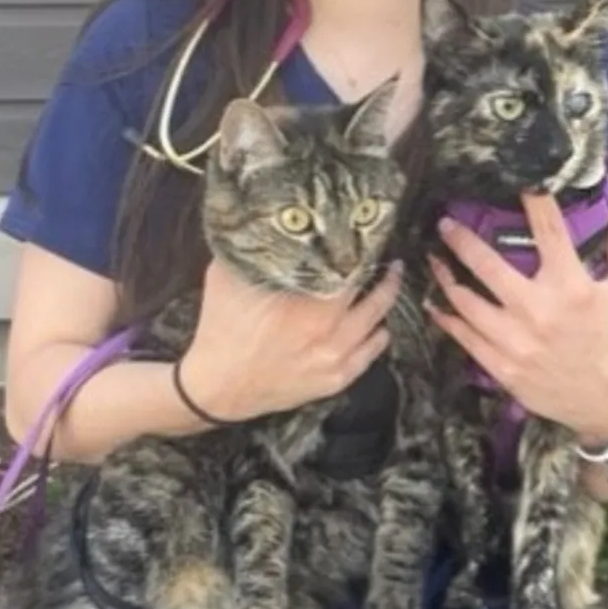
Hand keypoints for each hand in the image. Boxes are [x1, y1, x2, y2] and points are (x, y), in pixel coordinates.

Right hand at [177, 256, 400, 421]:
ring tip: (388, 288)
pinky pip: (369, 356)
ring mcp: (334, 361)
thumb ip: (256, 251)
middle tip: (392, 263)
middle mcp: (330, 333)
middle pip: (376, 299)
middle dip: (385, 278)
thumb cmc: (222, 328)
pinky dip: (377, 338)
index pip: (353, 271)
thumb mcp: (230, 277)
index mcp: (309, 305)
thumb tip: (267, 222)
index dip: (365, 253)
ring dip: (384, 305)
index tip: (370, 239)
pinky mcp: (333, 382)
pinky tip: (379, 326)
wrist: (215, 386)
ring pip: (377, 327)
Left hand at [428, 189, 607, 445]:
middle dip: (460, 239)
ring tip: (433, 257)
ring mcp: (516, 342)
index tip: (513, 176)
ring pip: (466, 301)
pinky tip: (435, 302)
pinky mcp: (502, 367)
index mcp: (572, 286)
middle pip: (487, 264)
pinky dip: (446, 317)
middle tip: (443, 223)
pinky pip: (464, 337)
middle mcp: (539, 311)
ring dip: (445, 276)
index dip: (531, 198)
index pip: (547, 229)